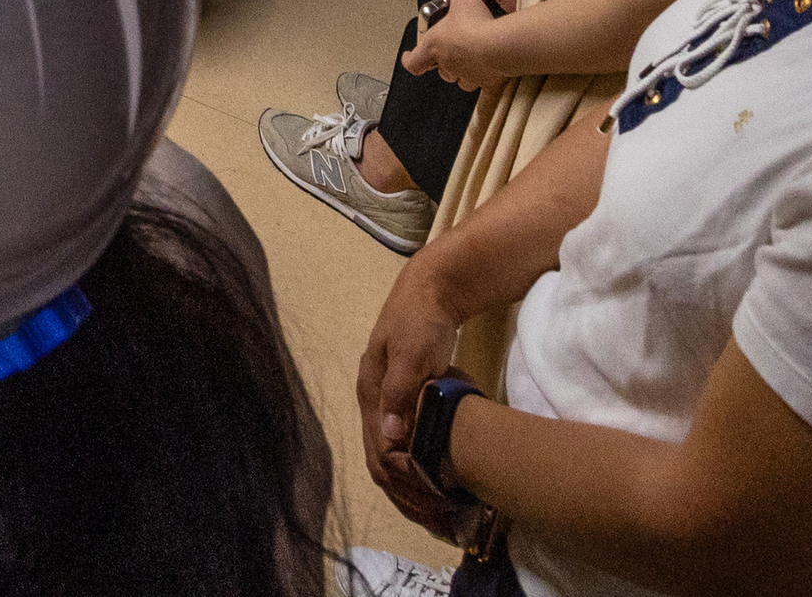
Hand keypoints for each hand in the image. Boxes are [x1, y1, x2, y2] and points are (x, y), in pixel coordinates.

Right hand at [359, 251, 472, 526]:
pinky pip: (403, 446)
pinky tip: (437, 483)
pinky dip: (417, 470)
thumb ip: (400, 392)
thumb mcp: (413, 353)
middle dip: (406, 493)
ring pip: (390, 458)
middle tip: (440, 521)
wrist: (430, 290)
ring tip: (441, 512)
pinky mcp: (402, 403)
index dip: (402, 479)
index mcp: (369, 391)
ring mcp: (386, 403)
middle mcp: (372, 402)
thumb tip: (391, 437)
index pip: (378, 449)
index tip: (432, 502)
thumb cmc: (420, 320)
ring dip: (411, 487)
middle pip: (380, 461)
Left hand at [401, 0, 505, 82]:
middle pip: (441, 71)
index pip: (414, 61)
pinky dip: (485, 89)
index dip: (410, 60)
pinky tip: (490, 83)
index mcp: (434, 47)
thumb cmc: (474, 23)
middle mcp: (448, 66)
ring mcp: (468, 77)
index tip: (409, 57)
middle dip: (444, 64)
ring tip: (472, 61)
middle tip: (452, 52)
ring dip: (463, 74)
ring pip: (461, 81)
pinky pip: (484, 91)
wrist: (498, 45)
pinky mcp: (487, 84)